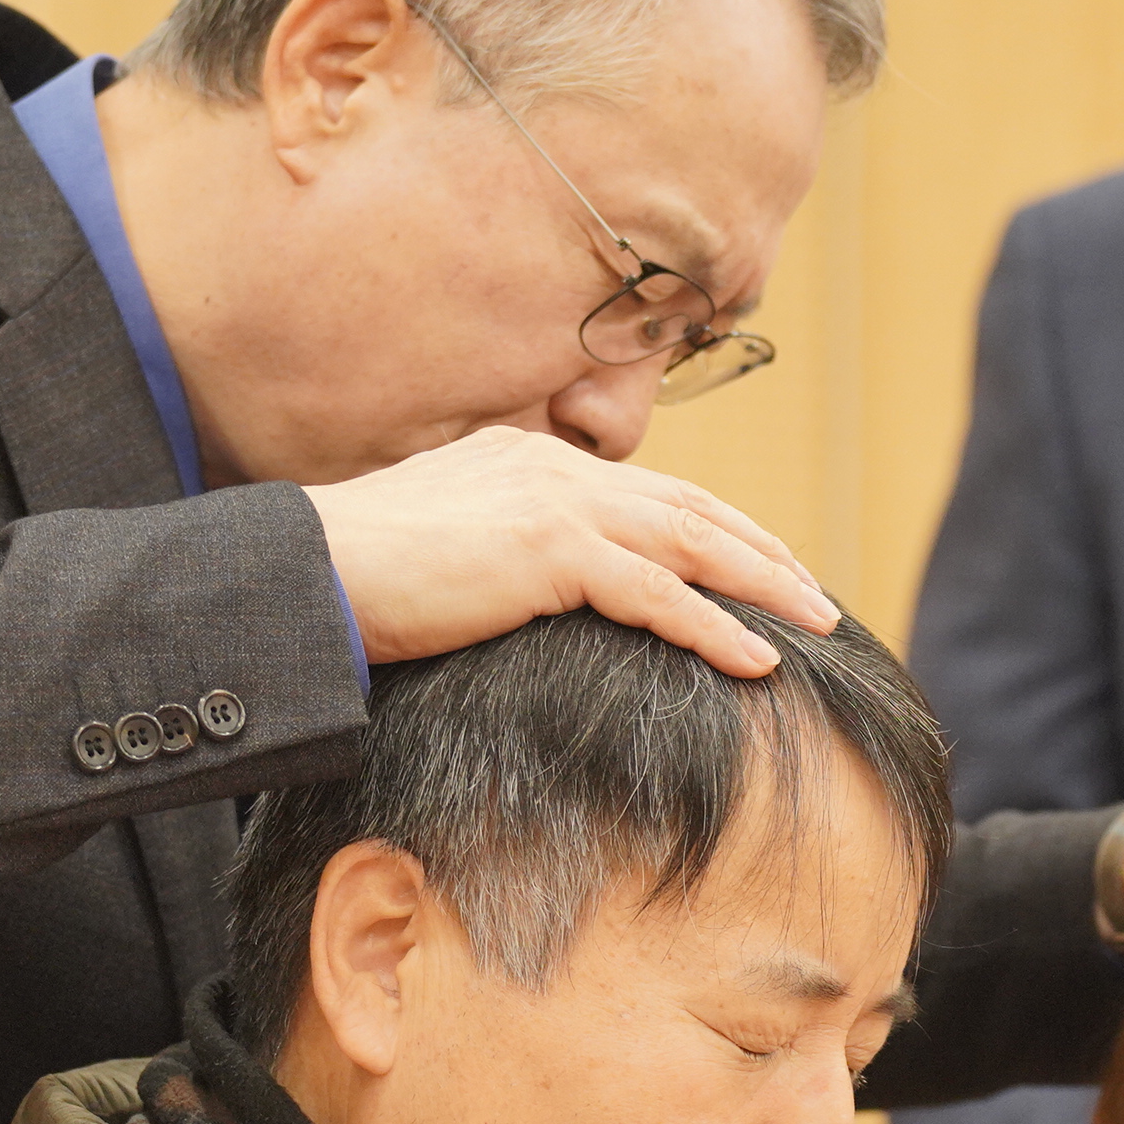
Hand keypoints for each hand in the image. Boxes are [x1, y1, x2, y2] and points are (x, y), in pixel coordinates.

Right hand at [301, 430, 836, 676]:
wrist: (306, 575)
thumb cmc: (357, 582)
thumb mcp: (448, 556)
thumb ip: (504, 560)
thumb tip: (536, 598)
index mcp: (531, 462)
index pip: (650, 493)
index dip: (718, 528)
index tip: (765, 567)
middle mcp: (553, 468)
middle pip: (690, 507)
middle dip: (763, 551)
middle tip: (817, 599)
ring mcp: (554, 503)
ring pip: (693, 541)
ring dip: (764, 584)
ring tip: (817, 626)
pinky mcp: (549, 551)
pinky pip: (657, 595)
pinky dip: (714, 628)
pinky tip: (757, 661)